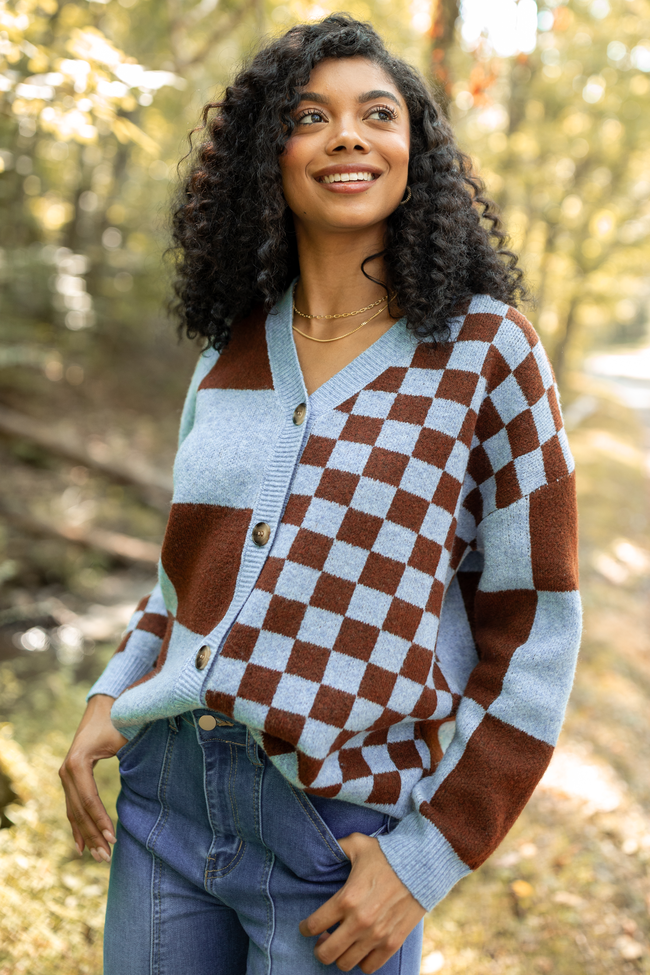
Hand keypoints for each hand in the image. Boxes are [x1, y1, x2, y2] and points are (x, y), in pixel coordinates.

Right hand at [59, 694, 126, 862]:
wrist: (105, 705)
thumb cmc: (118, 719)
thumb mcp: (124, 737)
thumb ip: (132, 758)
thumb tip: (151, 779)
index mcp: (78, 763)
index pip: (89, 799)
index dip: (100, 821)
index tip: (113, 838)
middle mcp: (67, 770)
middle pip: (79, 810)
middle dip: (92, 835)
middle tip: (106, 856)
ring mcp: (65, 774)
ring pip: (74, 812)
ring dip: (86, 835)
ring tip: (98, 856)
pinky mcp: (70, 777)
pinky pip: (72, 806)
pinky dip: (77, 826)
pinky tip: (81, 846)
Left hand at [299, 832, 425, 972]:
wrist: (421, 864)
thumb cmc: (386, 853)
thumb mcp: (357, 844)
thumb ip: (336, 847)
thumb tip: (322, 848)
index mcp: (346, 898)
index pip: (314, 925)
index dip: (305, 928)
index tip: (306, 927)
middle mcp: (359, 922)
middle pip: (326, 953)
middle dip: (319, 948)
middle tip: (322, 939)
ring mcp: (376, 935)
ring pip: (346, 963)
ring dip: (339, 956)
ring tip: (341, 944)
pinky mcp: (392, 942)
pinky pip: (369, 967)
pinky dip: (362, 962)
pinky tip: (361, 949)